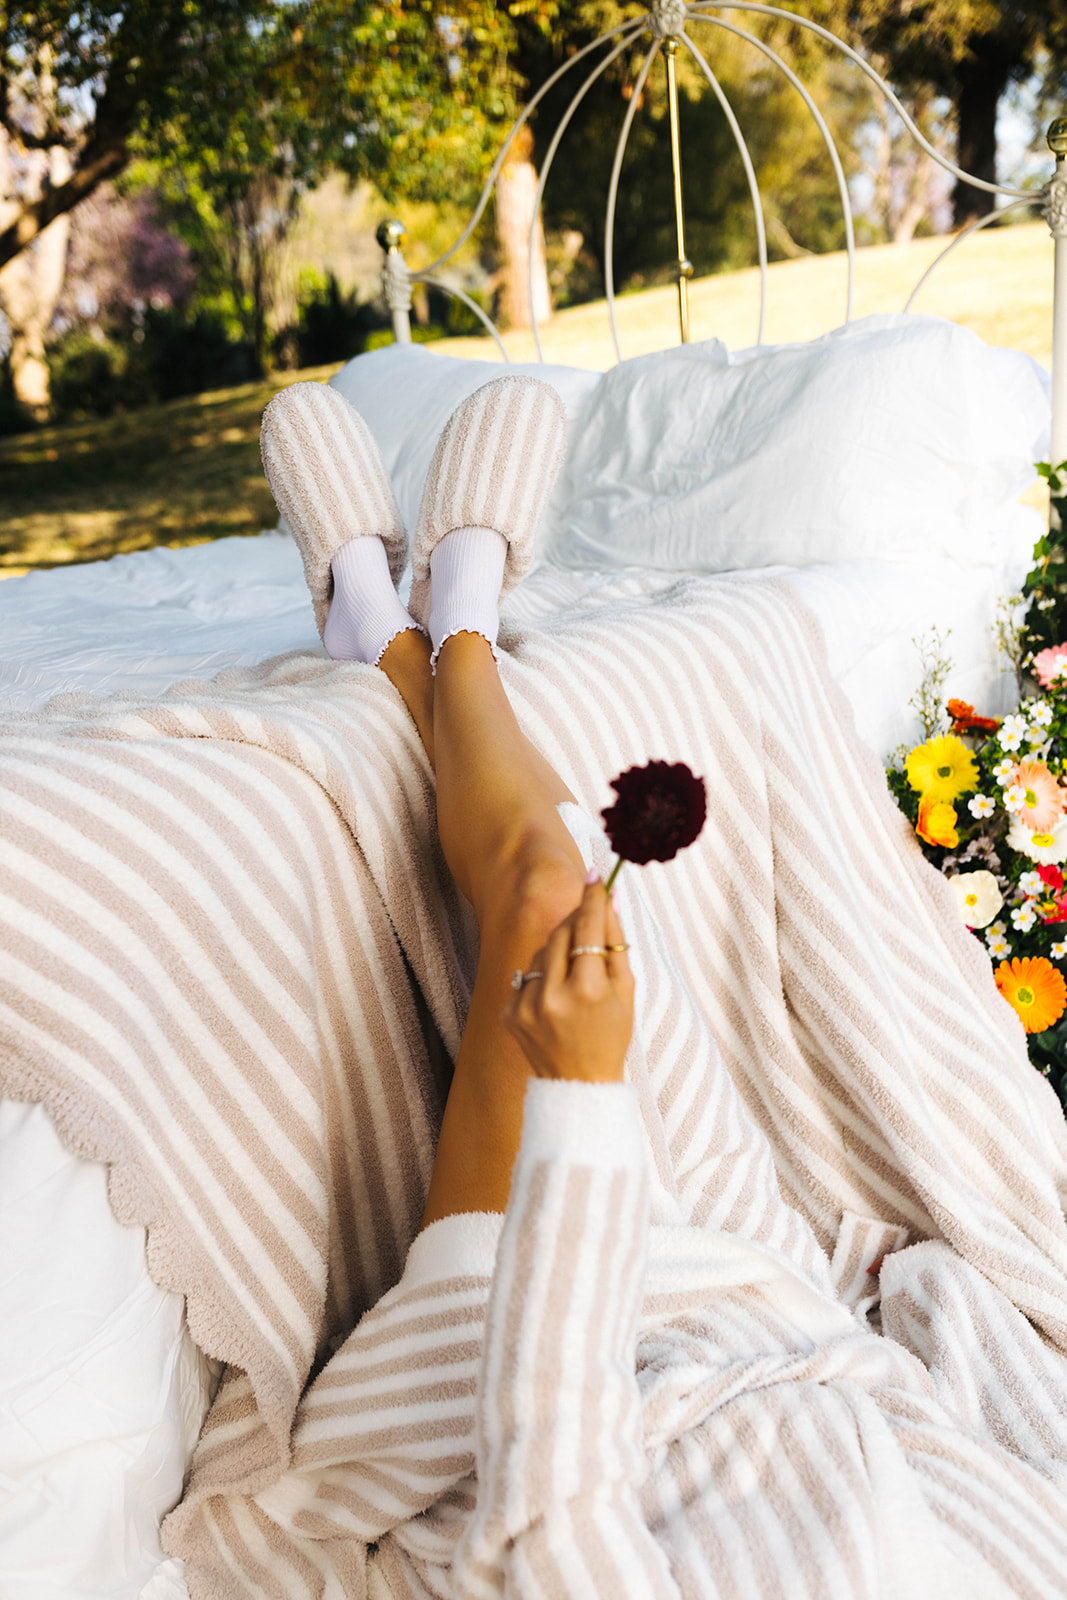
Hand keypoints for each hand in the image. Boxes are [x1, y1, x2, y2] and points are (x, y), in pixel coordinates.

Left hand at [504, 879, 633, 1081]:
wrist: (579, 1085)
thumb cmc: (610, 1035)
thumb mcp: (625, 990)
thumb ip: (616, 943)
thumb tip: (609, 900)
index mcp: (587, 990)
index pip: (588, 928)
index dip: (592, 899)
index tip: (595, 876)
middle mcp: (552, 996)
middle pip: (560, 932)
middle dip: (575, 921)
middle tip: (588, 918)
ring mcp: (526, 1005)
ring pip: (540, 952)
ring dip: (557, 953)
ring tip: (574, 979)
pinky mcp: (508, 1013)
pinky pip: (525, 976)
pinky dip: (540, 978)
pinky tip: (554, 1001)